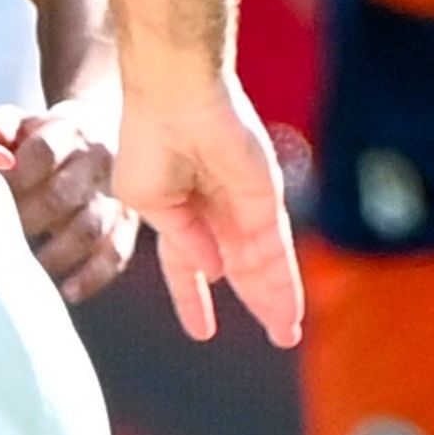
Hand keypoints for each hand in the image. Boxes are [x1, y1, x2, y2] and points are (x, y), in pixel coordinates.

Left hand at [0, 95, 134, 302]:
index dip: (15, 178)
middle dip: (27, 220)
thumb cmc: (41, 136)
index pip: (42, 153)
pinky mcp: (128, 222)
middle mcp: (96, 160)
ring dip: (57, 254)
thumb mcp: (17, 120)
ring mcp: (116, 193)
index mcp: (66, 130)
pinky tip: (67, 292)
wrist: (96, 131)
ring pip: (90, 228)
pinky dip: (93, 276)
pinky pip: (117, 252)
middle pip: (63, 195)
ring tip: (25, 270)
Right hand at [117, 56, 302, 345]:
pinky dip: (283, 281)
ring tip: (285, 334)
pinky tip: (285, 308)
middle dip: (257, 303)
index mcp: (178, 213)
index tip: (203, 331)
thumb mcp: (148, 203)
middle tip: (278, 336)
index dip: (193, 298)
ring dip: (275, 300)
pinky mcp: (264, 200)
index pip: (188, 266)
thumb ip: (184, 241)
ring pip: (262, 265)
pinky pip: (276, 250)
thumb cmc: (148, 141)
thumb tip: (214, 271)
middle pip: (240, 268)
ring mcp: (242, 207)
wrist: (175, 98)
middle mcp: (215, 213)